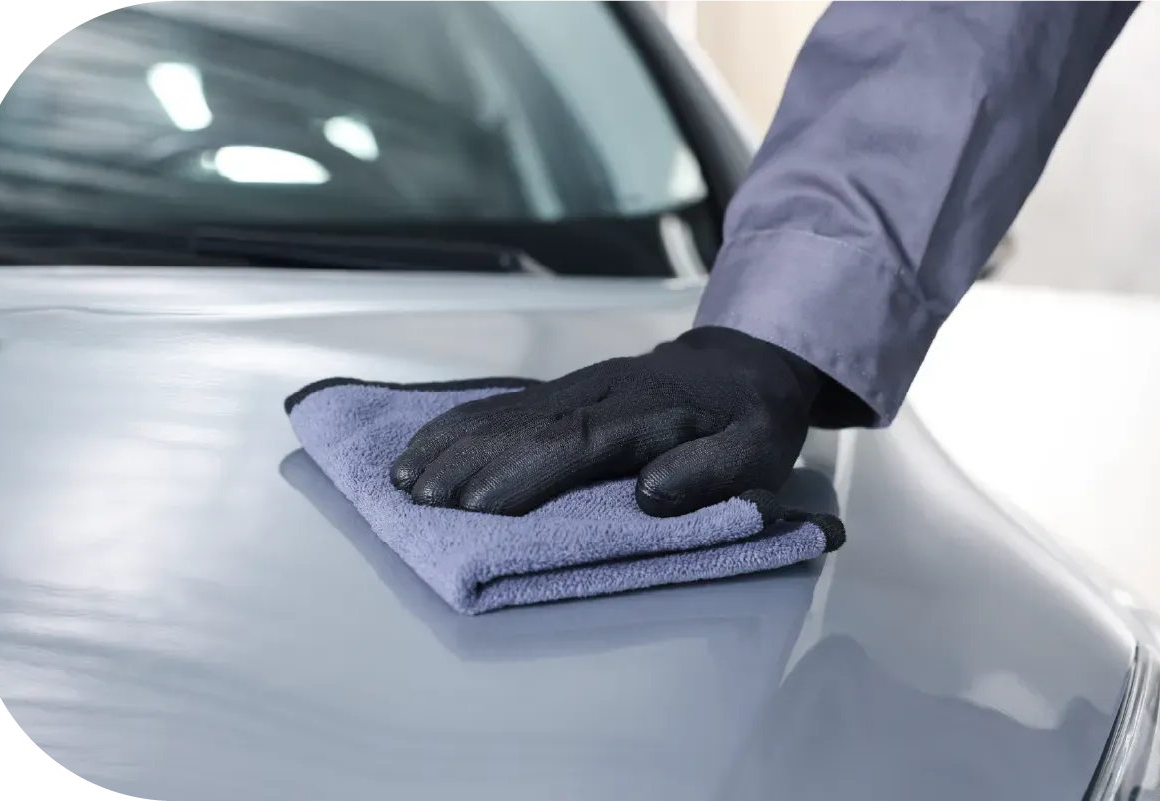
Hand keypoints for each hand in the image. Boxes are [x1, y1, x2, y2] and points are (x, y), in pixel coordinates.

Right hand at [390, 326, 822, 515]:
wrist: (745, 361)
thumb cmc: (750, 419)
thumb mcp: (756, 451)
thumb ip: (708, 473)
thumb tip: (650, 494)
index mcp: (647, 412)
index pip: (577, 443)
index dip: (524, 474)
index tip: (478, 506)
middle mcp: (601, 393)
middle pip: (526, 428)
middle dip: (469, 463)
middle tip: (420, 501)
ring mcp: (577, 387)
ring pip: (505, 414)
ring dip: (453, 444)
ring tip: (404, 479)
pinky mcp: (563, 391)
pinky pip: (504, 405)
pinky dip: (460, 424)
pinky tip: (423, 445)